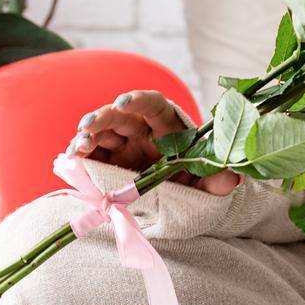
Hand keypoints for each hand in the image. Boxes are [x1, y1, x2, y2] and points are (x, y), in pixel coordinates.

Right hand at [69, 89, 241, 194]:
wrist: (181, 204)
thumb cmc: (194, 185)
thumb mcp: (209, 185)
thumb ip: (219, 179)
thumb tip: (234, 175)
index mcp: (168, 127)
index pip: (154, 105)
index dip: (139, 100)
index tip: (124, 101)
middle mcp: (142, 132)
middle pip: (120, 115)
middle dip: (103, 117)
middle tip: (87, 127)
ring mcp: (121, 146)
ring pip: (101, 132)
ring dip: (86, 136)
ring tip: (77, 148)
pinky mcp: (106, 162)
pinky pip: (90, 154)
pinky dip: (79, 154)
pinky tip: (70, 160)